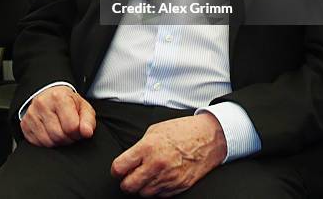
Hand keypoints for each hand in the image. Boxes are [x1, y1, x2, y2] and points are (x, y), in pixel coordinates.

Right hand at [20, 86, 95, 147]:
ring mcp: (31, 114)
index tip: (77, 128)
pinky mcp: (25, 124)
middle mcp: (42, 104)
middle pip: (59, 135)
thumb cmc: (67, 102)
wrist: (50, 95)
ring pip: (47, 142)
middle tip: (69, 131)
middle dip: (67, 138)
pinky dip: (46, 142)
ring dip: (57, 142)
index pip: (71, 126)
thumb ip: (88, 120)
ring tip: (60, 131)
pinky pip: (37, 144)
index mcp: (59, 97)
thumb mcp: (83, 106)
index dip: (77, 132)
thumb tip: (87, 132)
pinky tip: (50, 133)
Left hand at [111, 113, 226, 196]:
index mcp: (147, 147)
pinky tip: (158, 178)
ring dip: (141, 187)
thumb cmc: (182, 130)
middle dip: (125, 182)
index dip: (116, 170)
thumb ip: (140, 146)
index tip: (118, 169)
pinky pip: (159, 196)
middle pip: (128, 186)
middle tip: (128, 176)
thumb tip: (129, 160)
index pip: (120, 167)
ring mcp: (167, 178)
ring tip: (146, 175)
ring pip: (143, 194)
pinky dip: (155, 190)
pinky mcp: (177, 187)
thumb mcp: (155, 130)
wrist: (207, 138)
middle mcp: (156, 165)